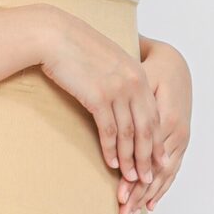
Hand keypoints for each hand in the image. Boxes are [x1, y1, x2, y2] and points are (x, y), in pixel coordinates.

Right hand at [36, 11, 160, 213]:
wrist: (54, 35)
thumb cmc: (77, 48)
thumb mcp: (108, 60)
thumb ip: (121, 79)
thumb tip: (123, 100)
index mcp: (139, 74)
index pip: (154, 115)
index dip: (156, 142)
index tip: (159, 161)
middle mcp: (134, 83)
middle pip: (146, 128)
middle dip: (147, 157)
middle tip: (147, 178)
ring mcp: (117, 90)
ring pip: (129, 133)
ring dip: (130, 159)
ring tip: (130, 177)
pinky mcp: (98, 96)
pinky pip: (108, 130)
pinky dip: (111, 149)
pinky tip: (111, 163)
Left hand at [135, 42, 192, 212]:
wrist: (174, 64)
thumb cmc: (154, 70)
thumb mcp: (142, 79)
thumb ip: (129, 98)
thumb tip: (105, 109)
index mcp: (167, 118)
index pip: (148, 157)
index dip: (133, 178)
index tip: (118, 196)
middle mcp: (177, 133)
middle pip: (156, 172)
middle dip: (138, 195)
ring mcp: (181, 139)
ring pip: (163, 176)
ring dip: (146, 197)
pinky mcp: (179, 143)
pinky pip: (170, 171)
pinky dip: (160, 189)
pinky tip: (149, 205)